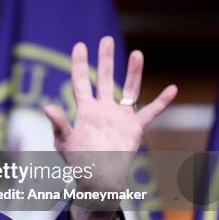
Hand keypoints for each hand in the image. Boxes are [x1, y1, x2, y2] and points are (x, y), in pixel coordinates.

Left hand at [42, 36, 177, 219]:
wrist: (97, 180)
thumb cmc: (77, 162)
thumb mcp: (64, 141)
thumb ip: (58, 123)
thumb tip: (47, 106)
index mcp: (85, 110)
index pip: (80, 81)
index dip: (79, 63)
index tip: (80, 45)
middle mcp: (103, 109)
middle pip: (104, 78)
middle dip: (105, 59)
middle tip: (106, 39)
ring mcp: (119, 117)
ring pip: (128, 89)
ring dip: (133, 72)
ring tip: (137, 53)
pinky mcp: (134, 128)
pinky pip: (150, 112)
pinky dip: (161, 102)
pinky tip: (171, 89)